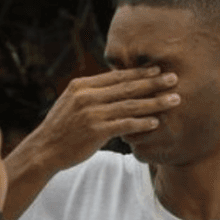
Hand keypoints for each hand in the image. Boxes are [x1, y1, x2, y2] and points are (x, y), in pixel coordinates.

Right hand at [26, 66, 179, 172]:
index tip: (157, 69)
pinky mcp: (95, 131)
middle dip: (153, 82)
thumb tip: (112, 86)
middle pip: (127, 87)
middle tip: (174, 78)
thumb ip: (91, 94)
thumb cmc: (60, 129)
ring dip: (155, 102)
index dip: (139, 72)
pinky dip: (142, 123)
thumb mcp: (71, 103)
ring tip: (174, 100)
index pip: (116, 76)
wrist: (44, 150)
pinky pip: (125, 125)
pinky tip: (156, 121)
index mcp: (81, 86)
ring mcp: (91, 113)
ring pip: (130, 105)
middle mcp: (87, 96)